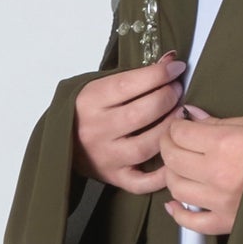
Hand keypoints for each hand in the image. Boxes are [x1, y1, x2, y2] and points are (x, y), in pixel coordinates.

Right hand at [72, 53, 187, 192]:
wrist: (62, 143)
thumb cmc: (87, 111)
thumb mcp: (101, 86)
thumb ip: (134, 76)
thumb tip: (170, 61)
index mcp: (90, 101)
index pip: (127, 84)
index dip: (157, 74)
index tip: (176, 68)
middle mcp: (97, 130)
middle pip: (140, 114)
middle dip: (166, 98)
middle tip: (178, 91)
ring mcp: (106, 157)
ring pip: (145, 147)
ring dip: (169, 129)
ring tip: (180, 115)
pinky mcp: (115, 178)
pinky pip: (142, 183)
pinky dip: (161, 175)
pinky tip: (175, 157)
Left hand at [153, 104, 242, 235]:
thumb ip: (220, 121)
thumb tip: (191, 116)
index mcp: (224, 144)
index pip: (180, 133)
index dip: (175, 126)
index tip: (179, 124)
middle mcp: (216, 173)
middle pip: (173, 158)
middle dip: (168, 145)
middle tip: (175, 141)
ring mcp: (220, 202)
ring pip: (177, 188)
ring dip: (173, 174)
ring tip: (180, 167)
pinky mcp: (226, 223)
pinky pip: (192, 222)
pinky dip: (178, 213)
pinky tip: (174, 204)